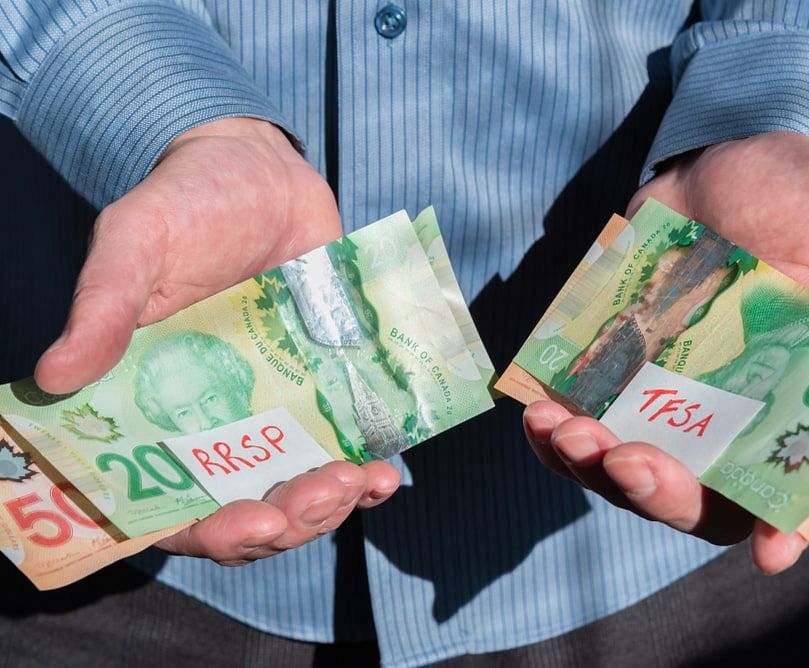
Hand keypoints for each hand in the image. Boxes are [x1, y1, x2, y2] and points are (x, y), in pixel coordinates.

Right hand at [35, 117, 400, 561]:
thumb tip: (53, 376)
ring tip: (363, 480)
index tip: (259, 523)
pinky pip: (352, 442)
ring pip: (307, 485)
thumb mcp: (136, 246)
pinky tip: (388, 470)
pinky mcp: (328, 384)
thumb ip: (104, 309)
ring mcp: (280, 407)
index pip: (179, 501)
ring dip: (337, 500)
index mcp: (158, 408)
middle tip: (327, 492)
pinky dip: (373, 466)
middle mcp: (221, 421)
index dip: (217, 530)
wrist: (259, 170)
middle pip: (256, 504)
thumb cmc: (184, 205)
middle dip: (295, 517)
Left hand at [526, 131, 808, 573]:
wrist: (715, 161)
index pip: (798, 485)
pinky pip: (580, 426)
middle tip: (628, 460)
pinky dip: (554, 433)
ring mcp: (665, 403)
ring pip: (628, 471)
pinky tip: (538, 411)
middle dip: (659, 493)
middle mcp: (730, 420)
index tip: (772, 551)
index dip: (790, 525)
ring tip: (566, 430)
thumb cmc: (800, 195)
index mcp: (798, 403)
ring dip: (592, 467)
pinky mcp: (613, 377)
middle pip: (698, 495)